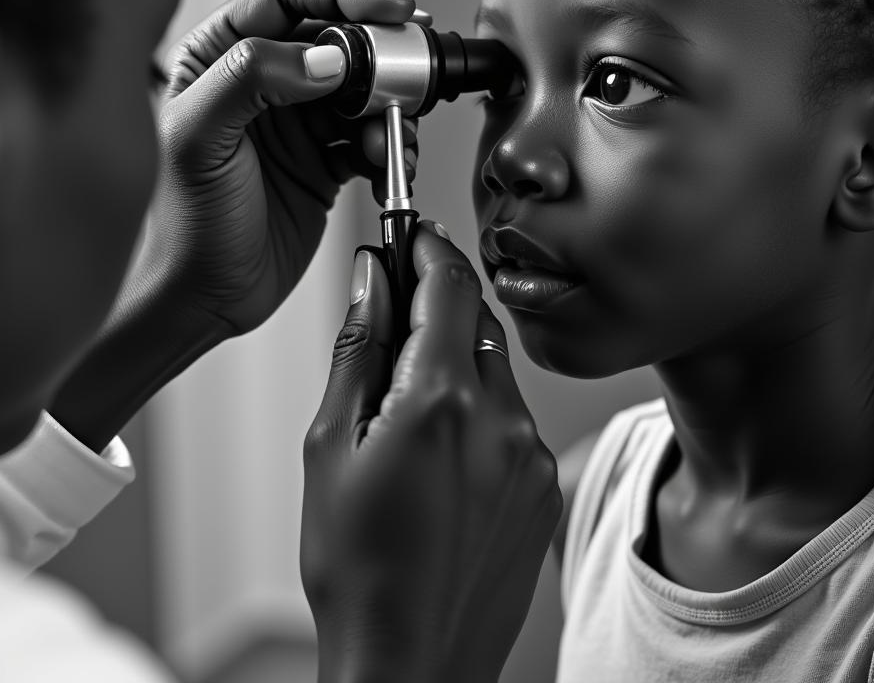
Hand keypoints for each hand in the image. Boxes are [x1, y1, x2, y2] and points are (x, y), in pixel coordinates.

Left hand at [49, 0, 417, 450]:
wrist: (201, 298)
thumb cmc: (181, 222)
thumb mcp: (199, 138)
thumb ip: (253, 77)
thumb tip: (326, 57)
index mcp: (219, 55)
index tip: (391, 8)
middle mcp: (263, 79)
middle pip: (338, 38)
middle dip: (380, 55)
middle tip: (408, 76)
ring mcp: (298, 120)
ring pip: (364, 89)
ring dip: (390, 109)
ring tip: (393, 136)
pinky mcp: (325, 160)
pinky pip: (373, 137)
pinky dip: (391, 149)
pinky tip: (387, 166)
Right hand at [301, 224, 561, 682]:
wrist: (412, 663)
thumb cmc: (356, 567)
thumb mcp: (329, 446)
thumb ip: (358, 348)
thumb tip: (370, 279)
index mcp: (441, 402)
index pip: (448, 286)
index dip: (428, 248)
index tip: (412, 233)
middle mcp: (501, 420)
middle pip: (477, 323)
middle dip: (438, 310)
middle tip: (396, 324)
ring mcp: (531, 456)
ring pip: (496, 374)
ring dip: (458, 368)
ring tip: (409, 420)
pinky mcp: (544, 485)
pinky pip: (513, 422)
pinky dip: (481, 416)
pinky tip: (443, 461)